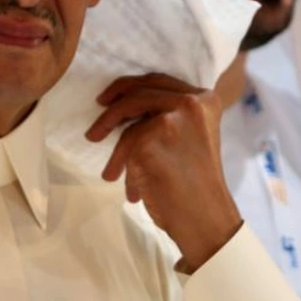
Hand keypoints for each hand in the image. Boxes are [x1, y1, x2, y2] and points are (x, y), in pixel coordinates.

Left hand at [85, 73, 242, 271]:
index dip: (130, 87)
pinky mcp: (155, 135)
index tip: (109, 98)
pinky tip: (131, 191)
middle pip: (140, 91)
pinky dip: (124, 166)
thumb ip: (169, 115)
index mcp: (205, 99)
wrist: (204, 219)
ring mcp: (175, 116)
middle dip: (112, 105)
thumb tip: (123, 103)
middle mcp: (193, 101)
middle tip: (95, 129)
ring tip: (109, 173)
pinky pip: (126, 142)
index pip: (159, 81)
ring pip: (128, 114)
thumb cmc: (195, 185)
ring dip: (112, 141)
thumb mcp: (191, 137)